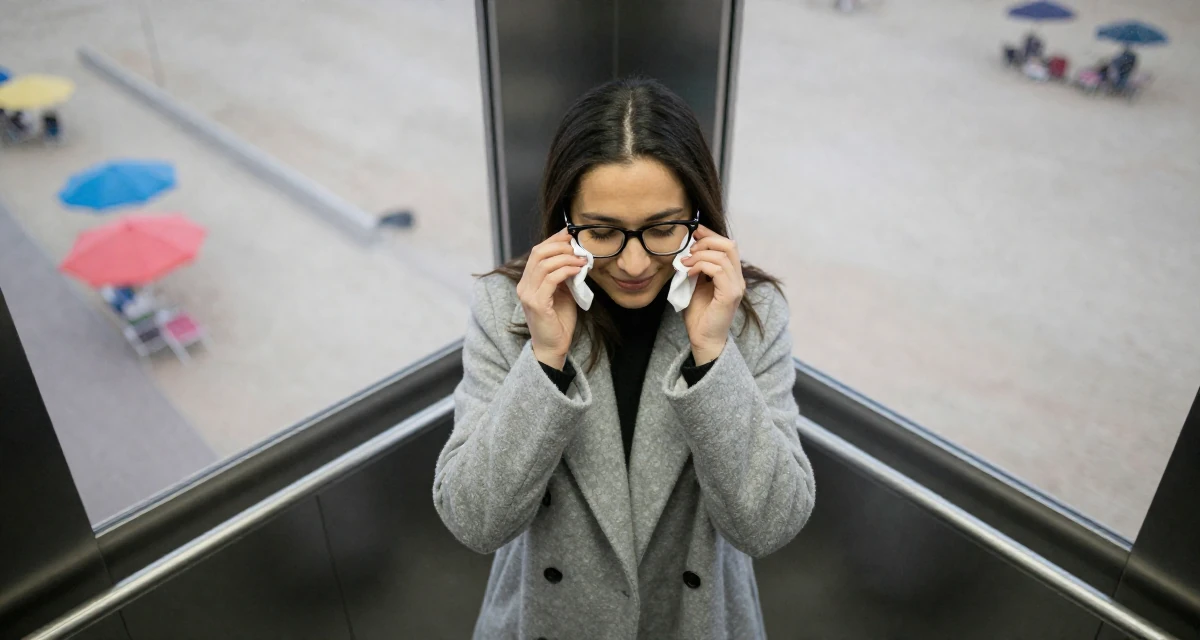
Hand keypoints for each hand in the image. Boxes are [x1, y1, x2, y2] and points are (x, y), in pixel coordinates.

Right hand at [518, 228, 587, 369]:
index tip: (571, 234)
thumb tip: (576, 257)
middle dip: (560, 245)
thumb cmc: (558, 321)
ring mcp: (528, 294)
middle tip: (578, 246)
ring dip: (566, 258)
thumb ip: (564, 275)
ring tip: (582, 259)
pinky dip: (566, 271)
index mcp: (528, 281)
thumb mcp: (563, 292)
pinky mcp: (536, 304)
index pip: (537, 252)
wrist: (553, 346)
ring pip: (544, 264)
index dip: (554, 240)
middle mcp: (524, 285)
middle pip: (538, 253)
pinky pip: (551, 279)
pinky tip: (577, 270)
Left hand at [680, 225, 744, 364]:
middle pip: (730, 245)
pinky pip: (718, 270)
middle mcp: (738, 278)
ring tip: (685, 263)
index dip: (711, 234)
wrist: (703, 338)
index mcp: (731, 274)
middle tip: (689, 249)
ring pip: (723, 256)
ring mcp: (736, 286)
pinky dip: (701, 266)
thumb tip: (688, 249)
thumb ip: (697, 267)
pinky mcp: (730, 294)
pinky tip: (690, 272)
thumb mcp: (695, 284)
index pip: (728, 245)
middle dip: (707, 241)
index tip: (694, 231)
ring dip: (700, 255)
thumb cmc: (699, 314)